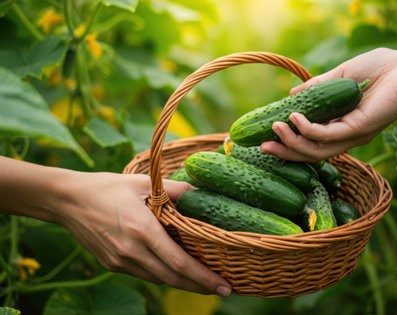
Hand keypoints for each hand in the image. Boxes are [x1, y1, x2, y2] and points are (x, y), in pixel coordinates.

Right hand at [56, 172, 230, 296]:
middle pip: (172, 278)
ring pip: (158, 279)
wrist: (67, 201)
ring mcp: (120, 261)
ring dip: (182, 283)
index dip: (204, 278)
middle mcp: (131, 251)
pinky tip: (174, 269)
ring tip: (204, 281)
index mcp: (142, 230)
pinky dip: (163, 274)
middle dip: (200, 287)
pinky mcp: (112, 264)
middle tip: (223, 290)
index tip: (225, 287)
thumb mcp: (143, 182)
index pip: (179, 263)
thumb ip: (175, 189)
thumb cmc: (108, 188)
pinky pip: (144, 274)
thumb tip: (201, 191)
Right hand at [260, 48, 396, 161]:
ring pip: (316, 150)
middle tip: (262, 146)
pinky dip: (307, 129)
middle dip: (285, 151)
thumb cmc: (379, 69)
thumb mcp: (339, 76)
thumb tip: (291, 95)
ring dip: (292, 142)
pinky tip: (294, 118)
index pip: (310, 141)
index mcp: (340, 125)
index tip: (267, 134)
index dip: (288, 141)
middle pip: (309, 152)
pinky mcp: (357, 130)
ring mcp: (351, 136)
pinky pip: (327, 135)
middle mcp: (345, 136)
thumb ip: (315, 88)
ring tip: (274, 129)